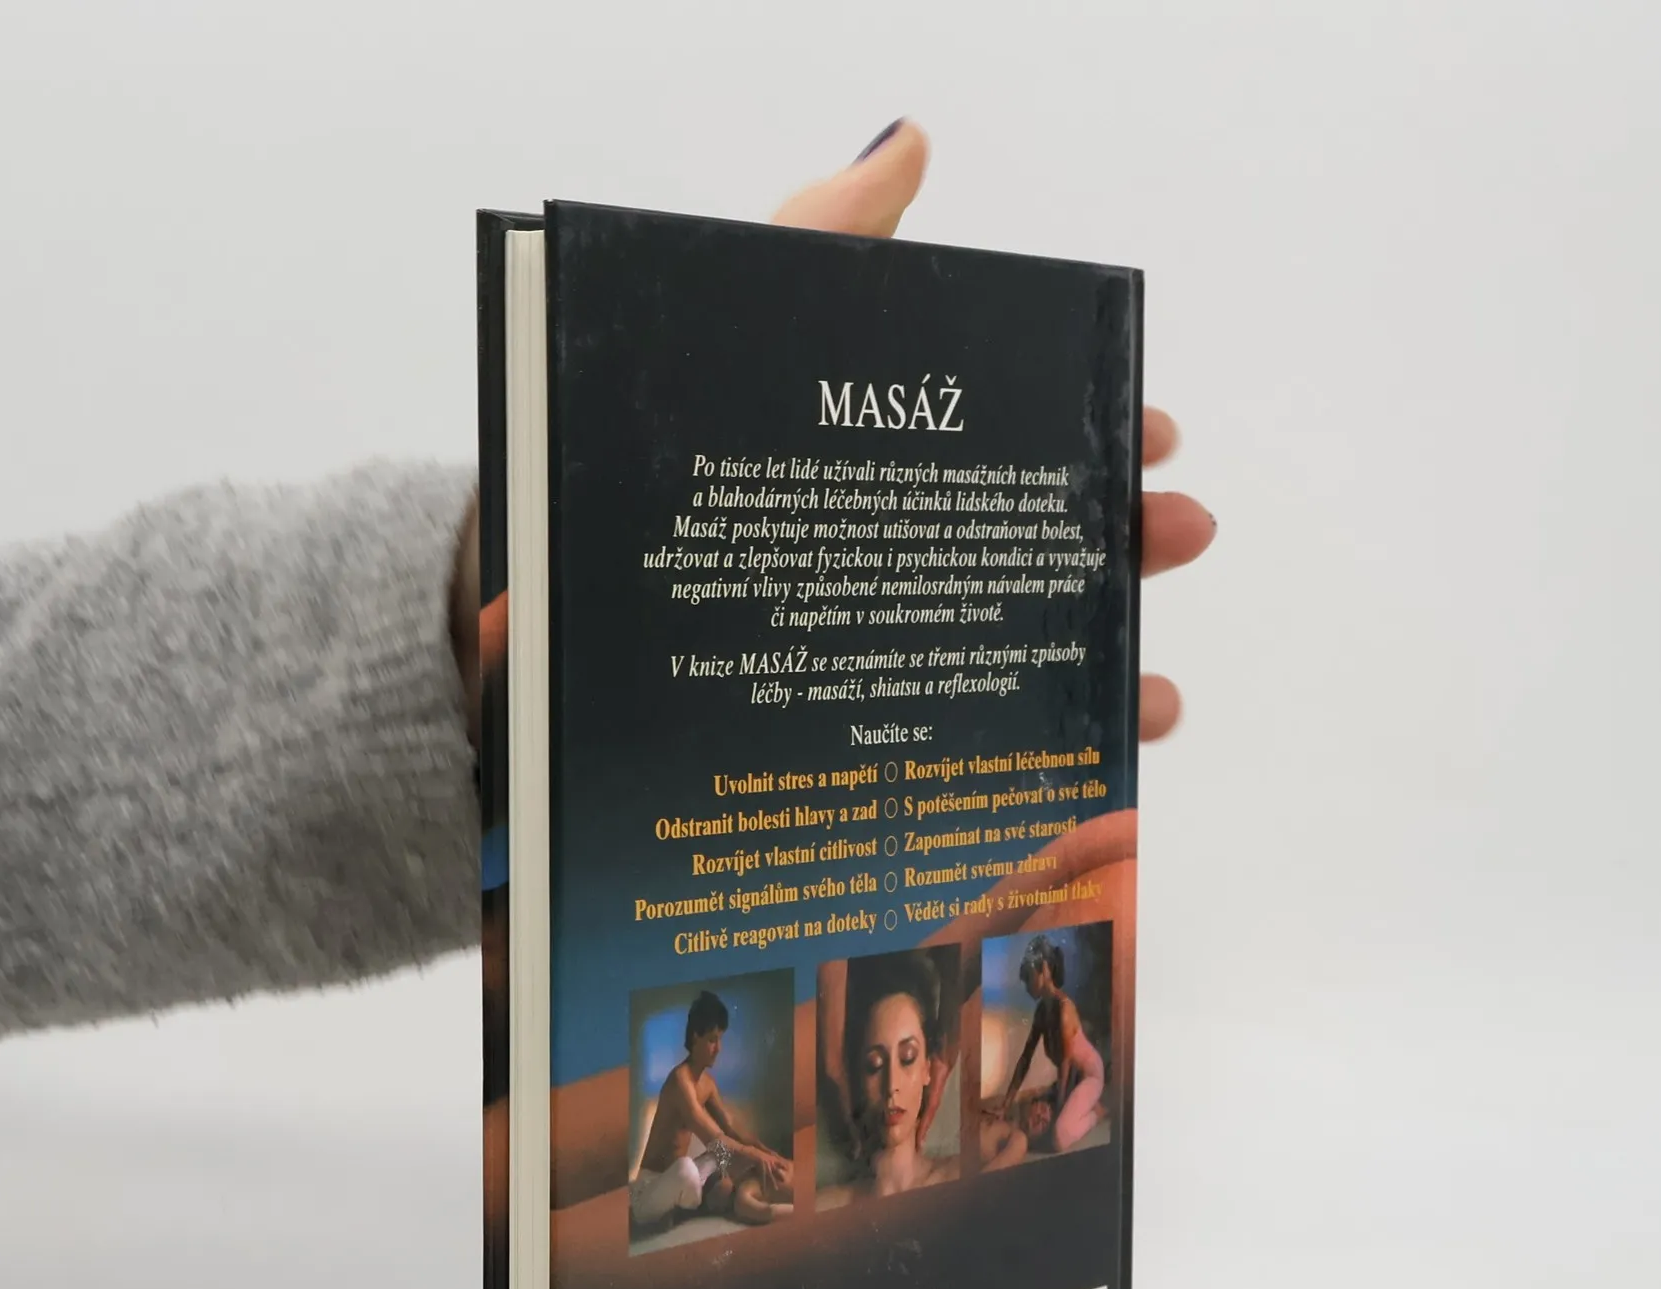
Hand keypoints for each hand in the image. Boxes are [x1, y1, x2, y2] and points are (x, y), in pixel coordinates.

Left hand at [460, 127, 1214, 742]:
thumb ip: (807, 251)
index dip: (1075, 439)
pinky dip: (1017, 774)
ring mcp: (838, 664)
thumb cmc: (592, 477)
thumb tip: (908, 140)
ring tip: (1152, 687)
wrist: (486, 634)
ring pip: (990, 668)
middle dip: (1110, 545)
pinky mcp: (813, 757)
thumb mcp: (703, 344)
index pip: (982, 449)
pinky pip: (931, 767)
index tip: (1147, 434)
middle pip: (1006, 554)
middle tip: (1173, 531)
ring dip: (1091, 671)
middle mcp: (854, 567)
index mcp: (845, 477)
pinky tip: (1080, 775)